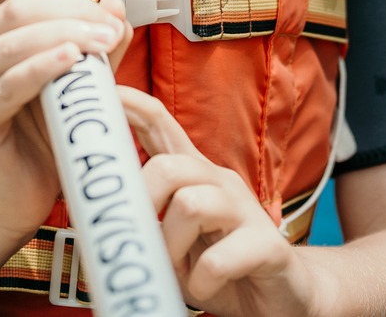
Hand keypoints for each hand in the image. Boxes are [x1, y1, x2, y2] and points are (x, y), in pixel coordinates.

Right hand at [0, 0, 130, 242]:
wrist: (15, 200)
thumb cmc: (46, 136)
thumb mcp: (79, 83)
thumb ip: (96, 46)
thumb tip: (116, 5)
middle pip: (14, 4)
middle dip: (70, 9)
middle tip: (110, 28)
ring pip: (11, 39)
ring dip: (64, 34)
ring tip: (102, 43)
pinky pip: (8, 84)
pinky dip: (41, 67)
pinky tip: (71, 61)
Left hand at [128, 90, 328, 316]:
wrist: (284, 294)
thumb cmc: (220, 265)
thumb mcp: (173, 239)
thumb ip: (145, 222)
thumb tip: (101, 221)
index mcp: (195, 176)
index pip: (161, 126)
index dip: (134, 106)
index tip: (107, 90)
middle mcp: (221, 183)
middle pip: (168, 167)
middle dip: (143, 203)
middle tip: (142, 238)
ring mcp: (246, 211)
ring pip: (190, 206)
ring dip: (171, 247)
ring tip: (180, 271)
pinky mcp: (267, 246)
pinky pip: (218, 259)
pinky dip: (201, 282)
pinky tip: (206, 287)